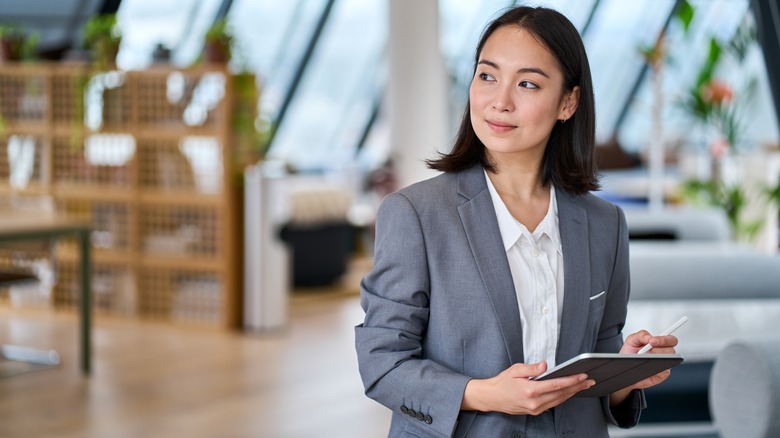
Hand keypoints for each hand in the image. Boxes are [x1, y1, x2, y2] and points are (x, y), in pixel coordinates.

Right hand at [462, 362, 594, 414]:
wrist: (492, 398)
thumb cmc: (503, 382)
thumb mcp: (515, 369)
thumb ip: (532, 368)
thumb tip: (546, 365)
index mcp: (530, 390)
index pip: (556, 385)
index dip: (571, 380)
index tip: (582, 376)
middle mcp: (535, 402)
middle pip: (561, 394)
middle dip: (577, 387)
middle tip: (590, 380)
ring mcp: (536, 409)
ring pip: (559, 400)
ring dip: (573, 392)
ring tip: (584, 385)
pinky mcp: (535, 411)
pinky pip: (553, 404)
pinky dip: (563, 397)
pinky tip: (570, 391)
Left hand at [610, 330, 678, 404]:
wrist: (624, 366)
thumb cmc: (630, 352)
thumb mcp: (632, 340)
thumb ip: (641, 335)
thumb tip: (650, 337)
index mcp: (660, 344)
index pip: (671, 340)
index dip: (664, 340)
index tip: (652, 341)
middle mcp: (664, 354)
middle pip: (672, 351)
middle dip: (659, 349)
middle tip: (649, 350)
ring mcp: (663, 365)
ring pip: (669, 362)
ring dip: (657, 359)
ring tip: (646, 359)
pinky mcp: (660, 376)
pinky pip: (663, 374)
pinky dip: (656, 371)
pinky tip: (648, 368)